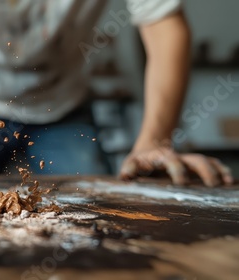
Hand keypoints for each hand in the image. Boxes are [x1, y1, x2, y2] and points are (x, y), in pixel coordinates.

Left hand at [119, 146, 233, 186]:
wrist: (150, 148)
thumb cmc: (139, 161)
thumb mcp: (131, 164)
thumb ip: (128, 170)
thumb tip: (125, 177)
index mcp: (162, 157)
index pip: (171, 160)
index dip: (177, 170)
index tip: (182, 183)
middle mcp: (179, 157)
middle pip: (195, 160)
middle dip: (204, 171)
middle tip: (212, 185)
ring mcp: (189, 160)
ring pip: (206, 162)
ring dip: (216, 171)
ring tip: (226, 183)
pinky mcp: (195, 165)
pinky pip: (212, 165)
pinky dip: (221, 171)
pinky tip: (229, 181)